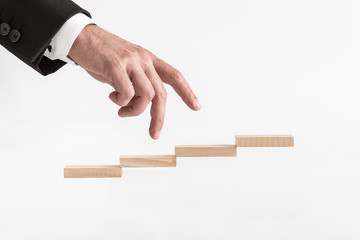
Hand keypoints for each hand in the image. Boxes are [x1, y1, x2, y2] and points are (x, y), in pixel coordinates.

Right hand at [68, 24, 200, 138]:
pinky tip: (112, 97)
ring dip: (134, 110)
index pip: (174, 75)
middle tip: (154, 134)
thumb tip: (139, 105)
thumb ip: (137, 83)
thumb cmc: (103, 56)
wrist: (82, 38)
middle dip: (158, 118)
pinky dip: (121, 102)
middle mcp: (144, 59)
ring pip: (147, 95)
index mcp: (148, 59)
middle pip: (160, 93)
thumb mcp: (126, 68)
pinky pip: (127, 93)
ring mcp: (131, 62)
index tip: (196, 106)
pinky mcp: (116, 65)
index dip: (187, 92)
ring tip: (122, 110)